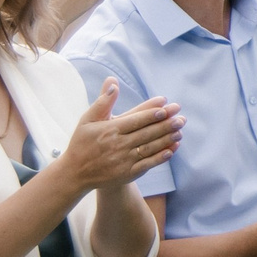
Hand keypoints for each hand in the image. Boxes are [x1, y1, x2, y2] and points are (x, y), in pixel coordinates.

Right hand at [57, 81, 182, 191]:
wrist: (76, 174)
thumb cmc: (82, 143)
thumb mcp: (87, 120)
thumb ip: (103, 102)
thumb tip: (113, 82)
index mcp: (109, 130)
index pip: (135, 120)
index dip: (151, 113)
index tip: (166, 106)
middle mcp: (118, 145)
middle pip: (146, 133)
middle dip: (165, 125)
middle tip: (181, 118)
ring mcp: (124, 160)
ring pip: (150, 148)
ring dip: (166, 140)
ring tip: (180, 131)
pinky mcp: (128, 173)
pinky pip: (147, 164)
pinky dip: (161, 157)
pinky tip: (172, 150)